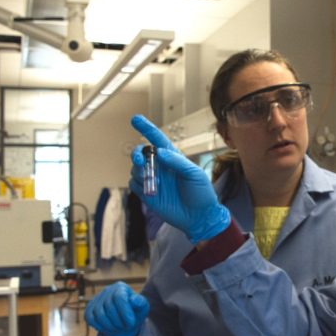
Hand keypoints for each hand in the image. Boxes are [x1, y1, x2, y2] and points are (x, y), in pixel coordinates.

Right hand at [84, 281, 149, 335]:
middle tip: (127, 327)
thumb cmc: (135, 312)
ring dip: (110, 326)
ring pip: (99, 315)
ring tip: (119, 328)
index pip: (119, 297)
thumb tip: (134, 300)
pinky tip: (109, 328)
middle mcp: (107, 290)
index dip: (125, 312)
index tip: (131, 323)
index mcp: (120, 287)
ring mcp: (96, 299)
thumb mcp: (142, 307)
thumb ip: (140, 302)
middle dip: (119, 321)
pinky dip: (100, 326)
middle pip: (109, 308)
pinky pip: (91, 319)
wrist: (125, 319)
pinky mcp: (89, 308)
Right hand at [129, 114, 230, 242]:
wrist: (200, 217)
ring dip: (140, 171)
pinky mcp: (147, 195)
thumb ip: (177, 161)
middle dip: (137, 154)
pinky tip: (151, 189)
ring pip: (136, 169)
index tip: (135, 119)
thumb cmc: (201, 193)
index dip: (147, 129)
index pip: (157, 140)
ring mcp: (153, 181)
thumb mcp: (194, 174)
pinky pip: (134, 184)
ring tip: (154, 181)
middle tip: (140, 160)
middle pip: (141, 154)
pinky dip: (138, 184)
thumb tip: (159, 152)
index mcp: (173, 159)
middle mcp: (161, 168)